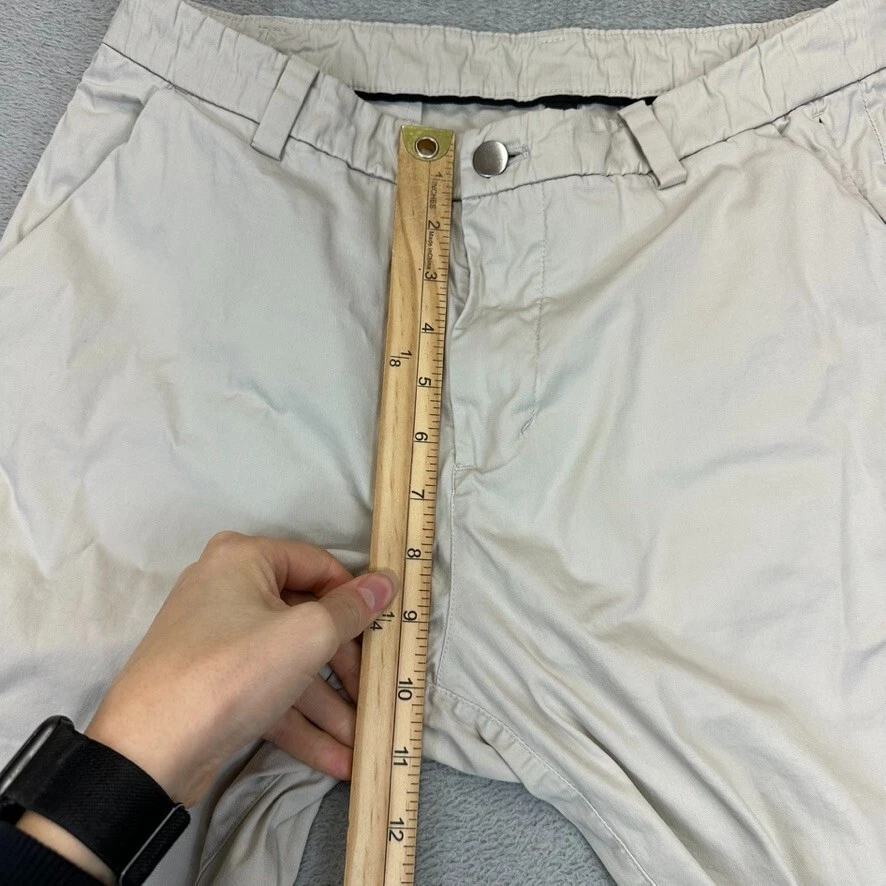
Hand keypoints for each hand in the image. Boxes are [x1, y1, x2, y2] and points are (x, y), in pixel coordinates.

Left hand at [85, 531, 398, 807]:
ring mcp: (218, 640)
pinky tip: (336, 758)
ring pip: (289, 663)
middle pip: (305, 619)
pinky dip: (300, 721)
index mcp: (244, 559)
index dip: (355, 598)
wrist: (148, 753)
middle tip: (373, 695)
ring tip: (361, 740)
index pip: (319, 565)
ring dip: (328, 704)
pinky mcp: (214, 684)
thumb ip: (352, 609)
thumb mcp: (306, 636)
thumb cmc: (233, 672)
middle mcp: (227, 589)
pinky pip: (268, 690)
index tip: (383, 631)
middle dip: (344, 667)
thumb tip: (387, 582)